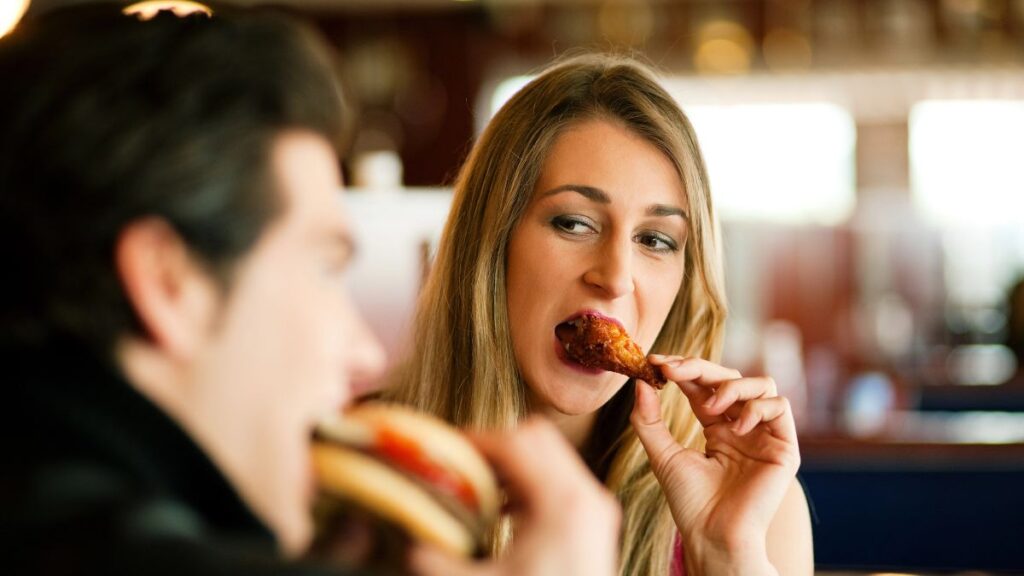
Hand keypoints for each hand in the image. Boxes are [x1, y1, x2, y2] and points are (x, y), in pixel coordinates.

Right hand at [409, 418, 620, 575]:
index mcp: (562, 505)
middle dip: (491, 445)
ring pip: (549, 455)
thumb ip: (437, 563)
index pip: (515, 443)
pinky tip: (501, 511)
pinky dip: (527, 482)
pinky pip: (559, 479)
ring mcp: (595, 509)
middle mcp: (586, 498)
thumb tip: (405, 542)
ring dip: (509, 463)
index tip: (442, 451)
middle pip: (536, 437)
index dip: (473, 441)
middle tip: (457, 466)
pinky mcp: (594, 523)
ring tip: (474, 488)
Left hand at [631, 356, 799, 575]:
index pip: (702, 386)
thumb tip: (639, 383)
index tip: (656, 362)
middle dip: (700, 368)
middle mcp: (741, 426)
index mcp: (715, 427)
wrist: (714, 535)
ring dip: (732, 386)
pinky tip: (735, 427)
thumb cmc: (689, 502)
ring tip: (711, 407)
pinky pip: (780, 406)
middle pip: (729, 378)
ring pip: (760, 384)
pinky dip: (757, 408)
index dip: (682, 369)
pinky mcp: (784, 447)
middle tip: (673, 370)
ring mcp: (763, 435)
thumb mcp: (662, 455)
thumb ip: (649, 420)